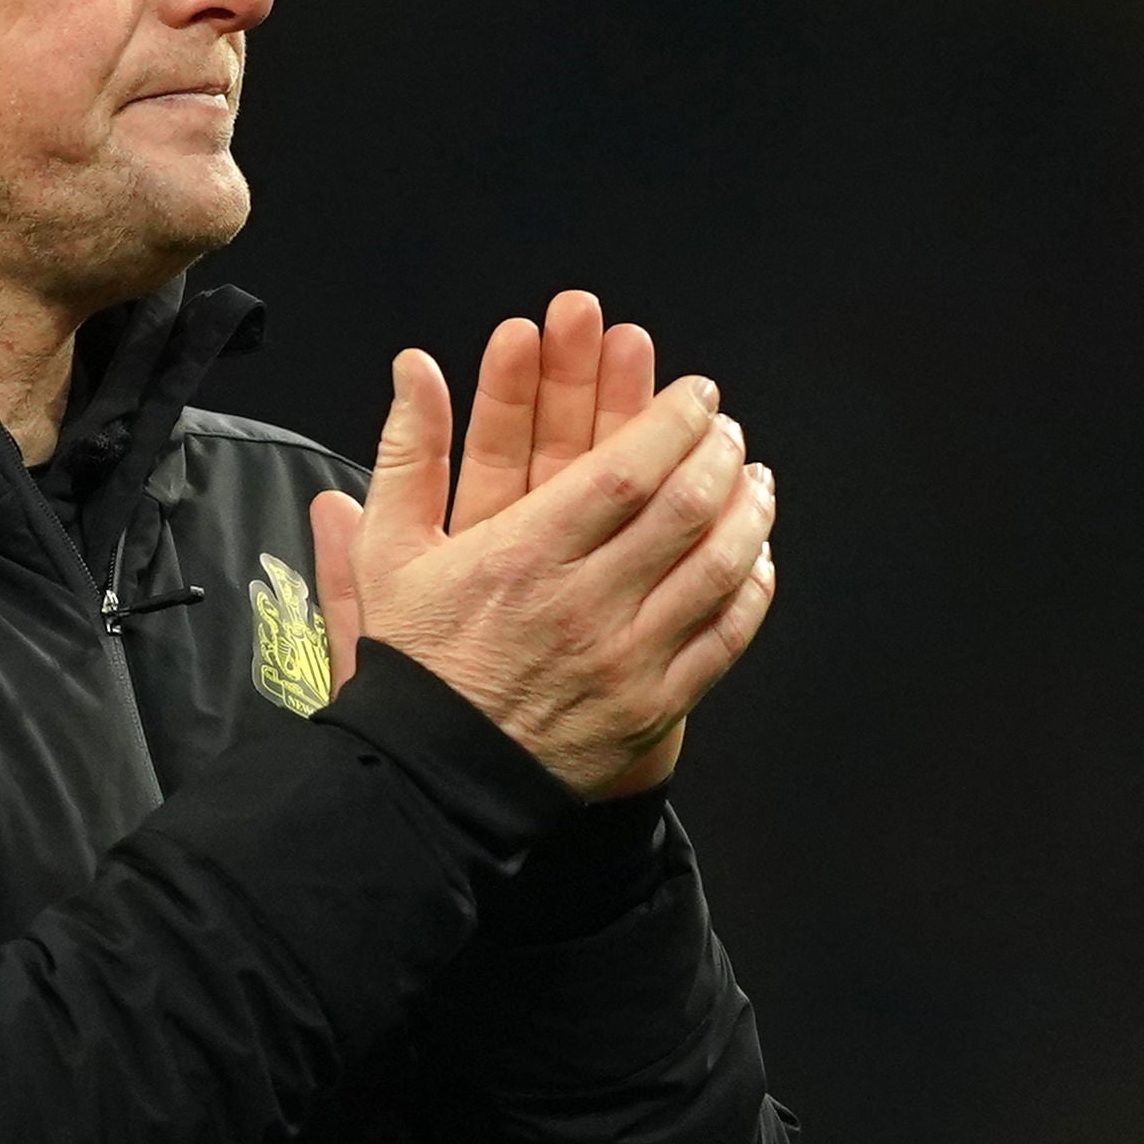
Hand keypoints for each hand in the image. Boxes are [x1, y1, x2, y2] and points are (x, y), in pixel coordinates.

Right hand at [308, 292, 776, 798]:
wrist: (432, 777)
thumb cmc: (415, 660)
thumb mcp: (389, 549)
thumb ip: (407, 452)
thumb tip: (414, 367)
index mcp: (522, 556)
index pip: (624, 471)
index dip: (673, 421)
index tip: (696, 395)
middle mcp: (582, 604)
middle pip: (682, 510)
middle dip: (717, 455)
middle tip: (727, 429)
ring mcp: (625, 659)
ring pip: (715, 569)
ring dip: (746, 514)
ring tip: (754, 480)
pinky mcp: (651, 706)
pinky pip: (723, 639)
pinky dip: (750, 590)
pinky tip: (754, 558)